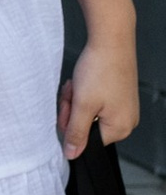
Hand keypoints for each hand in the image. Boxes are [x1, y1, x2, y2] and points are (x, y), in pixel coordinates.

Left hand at [61, 26, 139, 157]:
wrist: (110, 39)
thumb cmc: (100, 69)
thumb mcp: (82, 105)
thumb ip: (76, 132)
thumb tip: (71, 155)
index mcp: (120, 128)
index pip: (86, 141)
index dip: (71, 125)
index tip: (69, 107)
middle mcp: (126, 120)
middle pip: (86, 126)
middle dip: (73, 109)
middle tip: (73, 92)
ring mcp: (123, 107)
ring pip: (87, 112)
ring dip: (76, 99)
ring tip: (78, 83)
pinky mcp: (118, 94)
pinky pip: (94, 101)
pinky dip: (84, 92)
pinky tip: (83, 80)